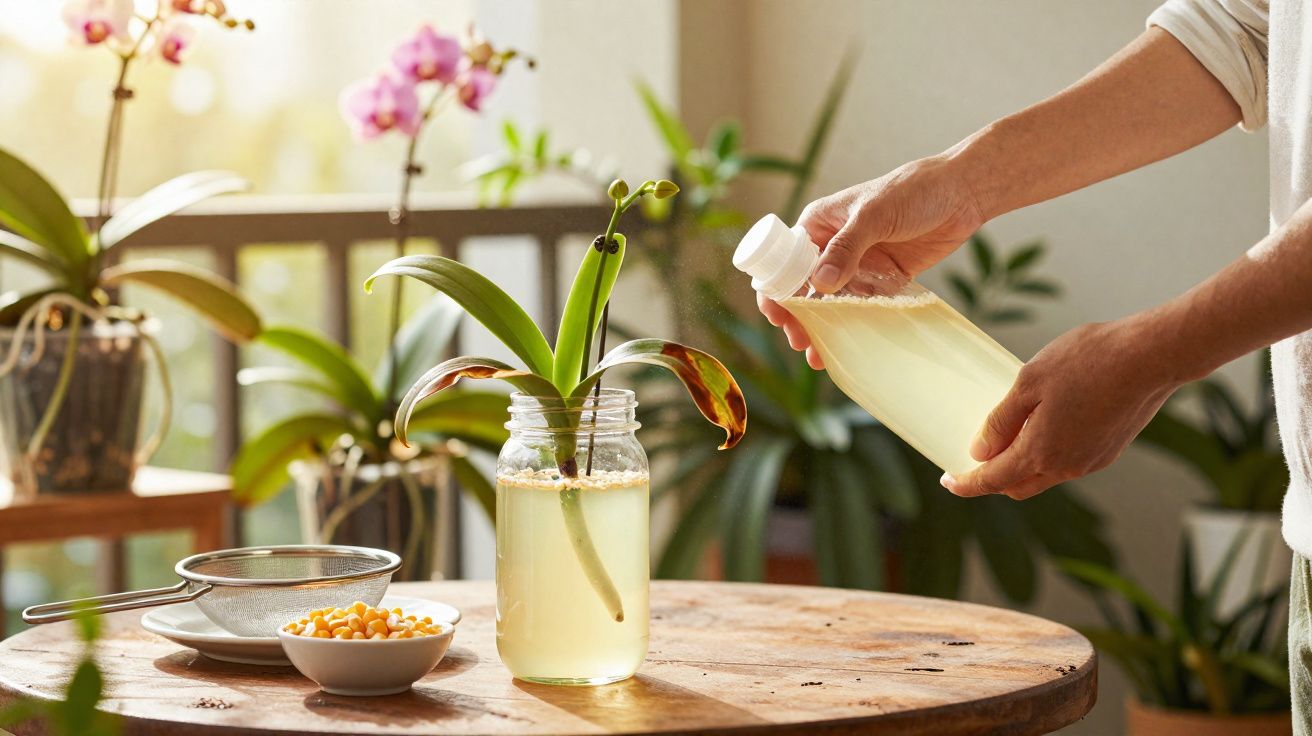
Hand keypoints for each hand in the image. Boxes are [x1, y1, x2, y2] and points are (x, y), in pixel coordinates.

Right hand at [759, 154, 985, 368]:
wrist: (961, 193)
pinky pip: (864, 306)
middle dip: (800, 316)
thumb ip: (847, 248)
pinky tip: (849, 345)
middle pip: (805, 287)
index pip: (785, 259)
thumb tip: (820, 283)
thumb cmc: (912, 190)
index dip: (776, 289)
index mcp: (820, 223)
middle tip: (799, 341)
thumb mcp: (874, 215)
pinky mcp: (884, 278)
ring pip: (833, 302)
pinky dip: (855, 325)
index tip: (777, 315)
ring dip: (824, 327)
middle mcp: (834, 245)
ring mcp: (859, 263)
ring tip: (819, 354)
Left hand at [941, 318, 1182, 499]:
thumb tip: (980, 452)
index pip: (993, 480)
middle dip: (992, 479)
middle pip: (1018, 485)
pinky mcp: (1109, 450)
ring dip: (1021, 465)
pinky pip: (1066, 461)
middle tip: (973, 460)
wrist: (1151, 356)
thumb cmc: (1088, 361)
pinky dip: (1046, 454)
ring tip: (1006, 436)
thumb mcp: (1029, 383)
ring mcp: (1091, 461)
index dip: (966, 483)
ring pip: (1044, 475)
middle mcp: (1067, 467)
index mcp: (1041, 453)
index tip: (947, 481)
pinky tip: (1042, 426)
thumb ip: (1000, 421)